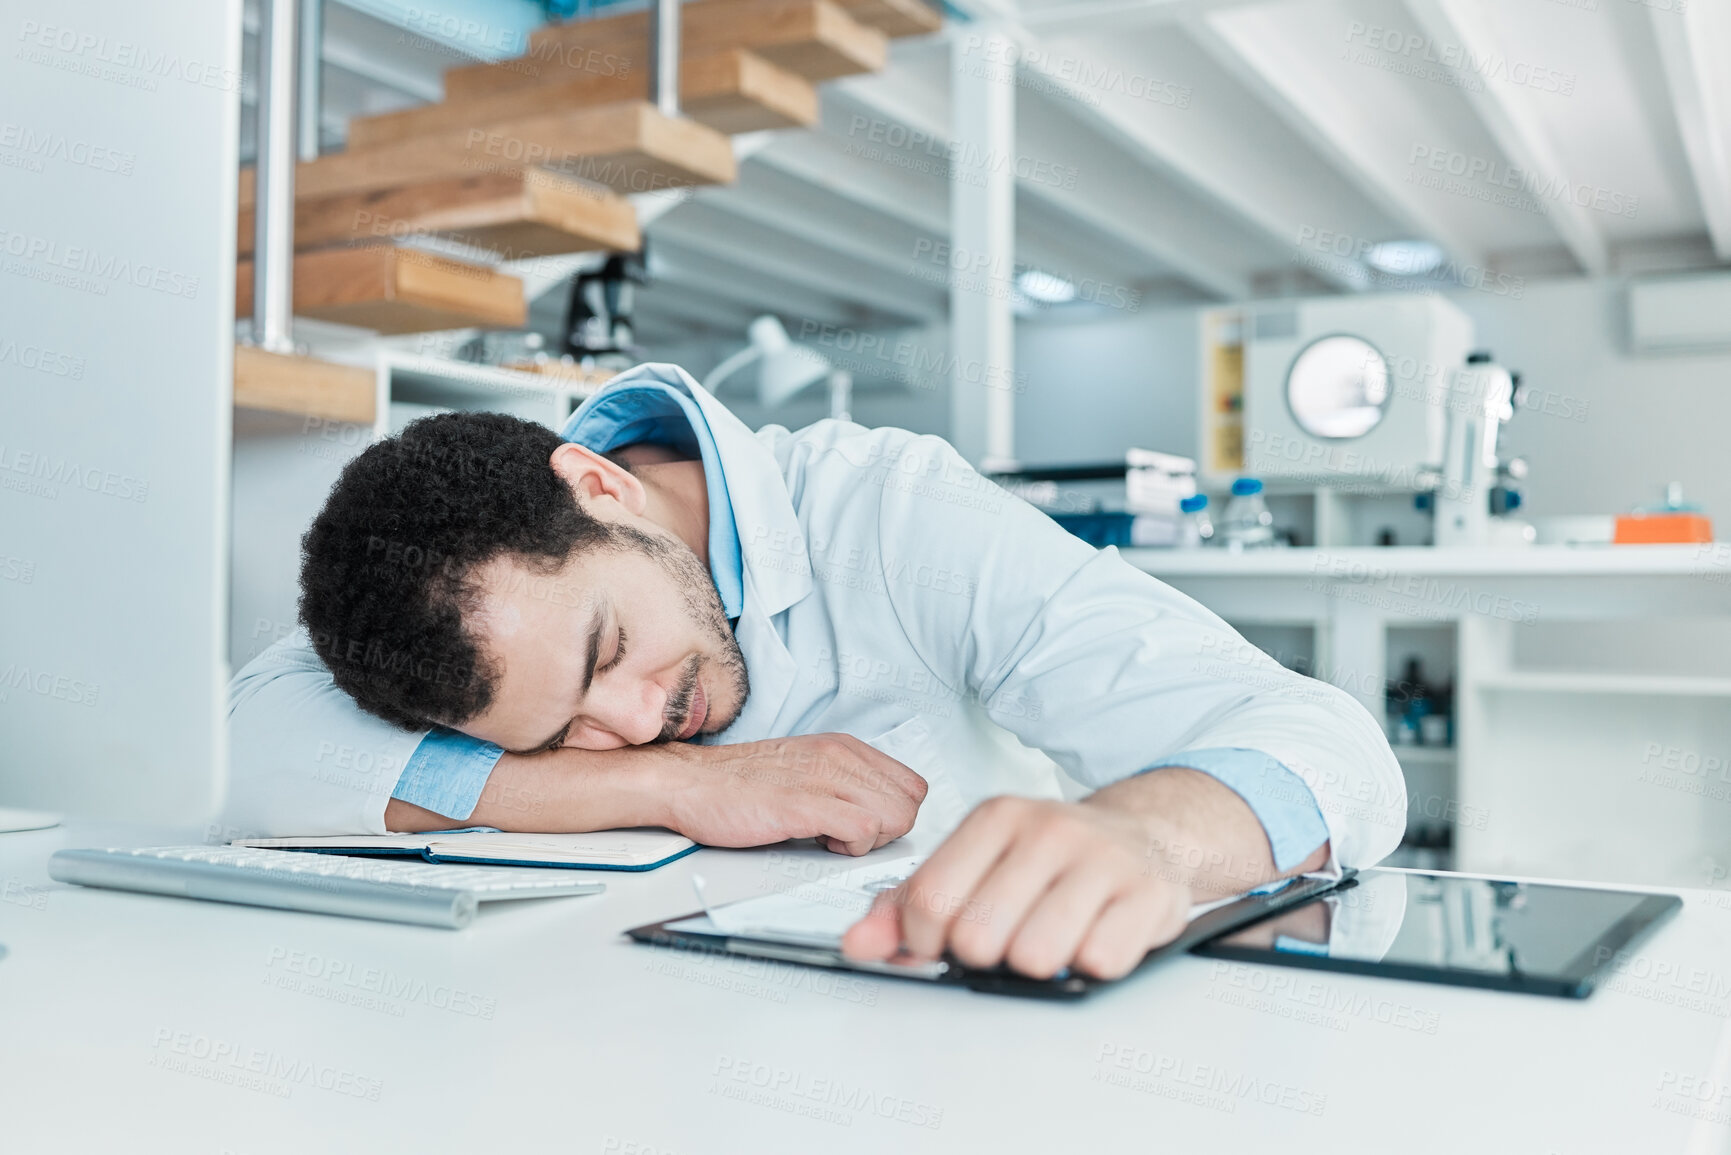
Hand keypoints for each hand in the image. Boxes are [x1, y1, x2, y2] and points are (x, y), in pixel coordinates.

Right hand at [657, 733, 927, 855]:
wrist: (688, 782)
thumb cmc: (740, 784)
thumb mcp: (805, 769)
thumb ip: (842, 782)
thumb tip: (877, 810)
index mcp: (843, 747)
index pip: (912, 783)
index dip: (896, 813)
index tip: (867, 825)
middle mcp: (839, 756)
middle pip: (911, 803)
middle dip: (889, 831)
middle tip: (852, 837)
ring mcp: (823, 777)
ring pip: (896, 816)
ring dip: (872, 841)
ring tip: (835, 840)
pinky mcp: (803, 804)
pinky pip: (865, 829)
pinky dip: (852, 848)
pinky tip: (823, 844)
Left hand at [839, 795, 1192, 979]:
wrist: (1144, 837)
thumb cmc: (1051, 858)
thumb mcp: (975, 866)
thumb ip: (908, 906)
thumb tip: (858, 943)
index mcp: (996, 817)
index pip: (931, 900)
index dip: (924, 943)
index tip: (940, 944)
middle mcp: (1048, 829)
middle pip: (978, 936)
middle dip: (983, 956)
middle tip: (1004, 939)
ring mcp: (1102, 859)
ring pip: (1036, 955)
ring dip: (1039, 964)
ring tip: (1050, 936)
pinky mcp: (1148, 894)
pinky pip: (1098, 962)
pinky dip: (1091, 965)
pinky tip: (1093, 936)